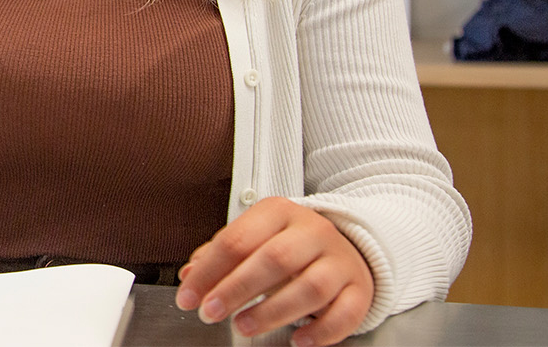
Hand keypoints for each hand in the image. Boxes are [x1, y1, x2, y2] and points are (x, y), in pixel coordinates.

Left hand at [174, 197, 373, 346]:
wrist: (345, 246)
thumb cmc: (289, 245)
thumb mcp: (254, 237)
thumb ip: (221, 255)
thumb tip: (190, 274)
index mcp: (279, 213)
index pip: (238, 239)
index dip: (209, 271)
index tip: (189, 297)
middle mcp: (312, 232)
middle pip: (275, 259)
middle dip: (237, 289)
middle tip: (211, 312)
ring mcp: (340, 260)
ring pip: (311, 287)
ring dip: (273, 312)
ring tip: (244, 326)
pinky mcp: (359, 289)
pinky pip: (346, 312)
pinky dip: (321, 331)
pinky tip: (298, 340)